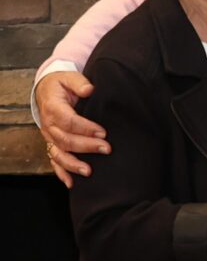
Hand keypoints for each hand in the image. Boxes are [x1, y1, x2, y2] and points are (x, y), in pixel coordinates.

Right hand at [37, 71, 109, 187]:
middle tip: (106, 149)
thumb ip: (79, 82)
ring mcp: (48, 137)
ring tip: (89, 171)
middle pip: (65, 139)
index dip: (86, 128)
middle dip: (86, 146)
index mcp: (53, 107)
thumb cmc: (61, 84)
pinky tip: (72, 183)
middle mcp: (48, 124)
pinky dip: (61, 173)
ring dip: (73, 164)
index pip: (69, 121)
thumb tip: (89, 89)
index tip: (103, 133)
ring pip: (58, 153)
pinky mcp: (51, 143)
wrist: (47, 89)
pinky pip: (54, 160)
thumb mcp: (69, 77)